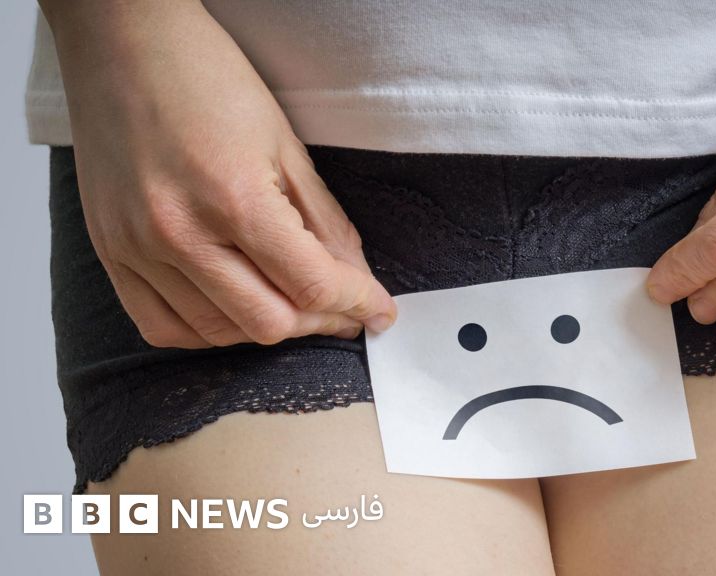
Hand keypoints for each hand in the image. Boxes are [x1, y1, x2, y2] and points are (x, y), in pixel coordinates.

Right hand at [44, 1, 395, 347]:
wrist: (123, 43)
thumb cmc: (206, 78)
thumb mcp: (286, 143)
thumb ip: (325, 221)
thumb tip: (356, 276)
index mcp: (235, 198)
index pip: (312, 284)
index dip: (357, 303)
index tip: (378, 309)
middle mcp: (180, 233)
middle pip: (268, 322)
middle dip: (319, 321)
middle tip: (342, 307)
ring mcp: (136, 248)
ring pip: (217, 332)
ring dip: (267, 326)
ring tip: (292, 302)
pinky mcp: (109, 252)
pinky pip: (162, 327)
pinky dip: (208, 331)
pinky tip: (234, 309)